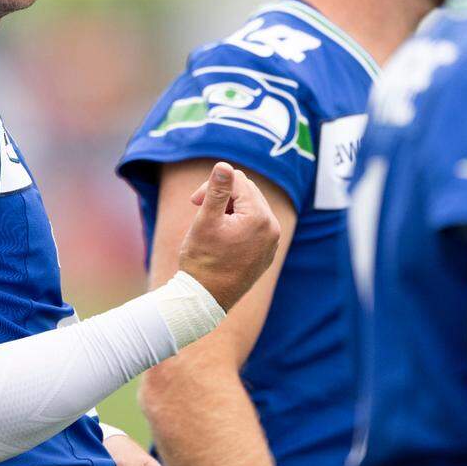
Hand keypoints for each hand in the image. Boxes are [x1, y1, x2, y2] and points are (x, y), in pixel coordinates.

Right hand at [178, 161, 279, 311]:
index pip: (237, 181)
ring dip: (230, 210)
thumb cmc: (202, 261)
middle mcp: (272, 228)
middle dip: (223, 197)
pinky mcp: (266, 254)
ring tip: (212, 228)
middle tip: (201, 212)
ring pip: (251, 208)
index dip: (212, 187)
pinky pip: (255, 227)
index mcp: (259, 217)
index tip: (194, 203)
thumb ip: (216, 190)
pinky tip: (222, 240)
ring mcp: (271, 243)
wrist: (205, 301)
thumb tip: (224, 164)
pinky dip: (238, 225)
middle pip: (247, 192)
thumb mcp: (205, 220)